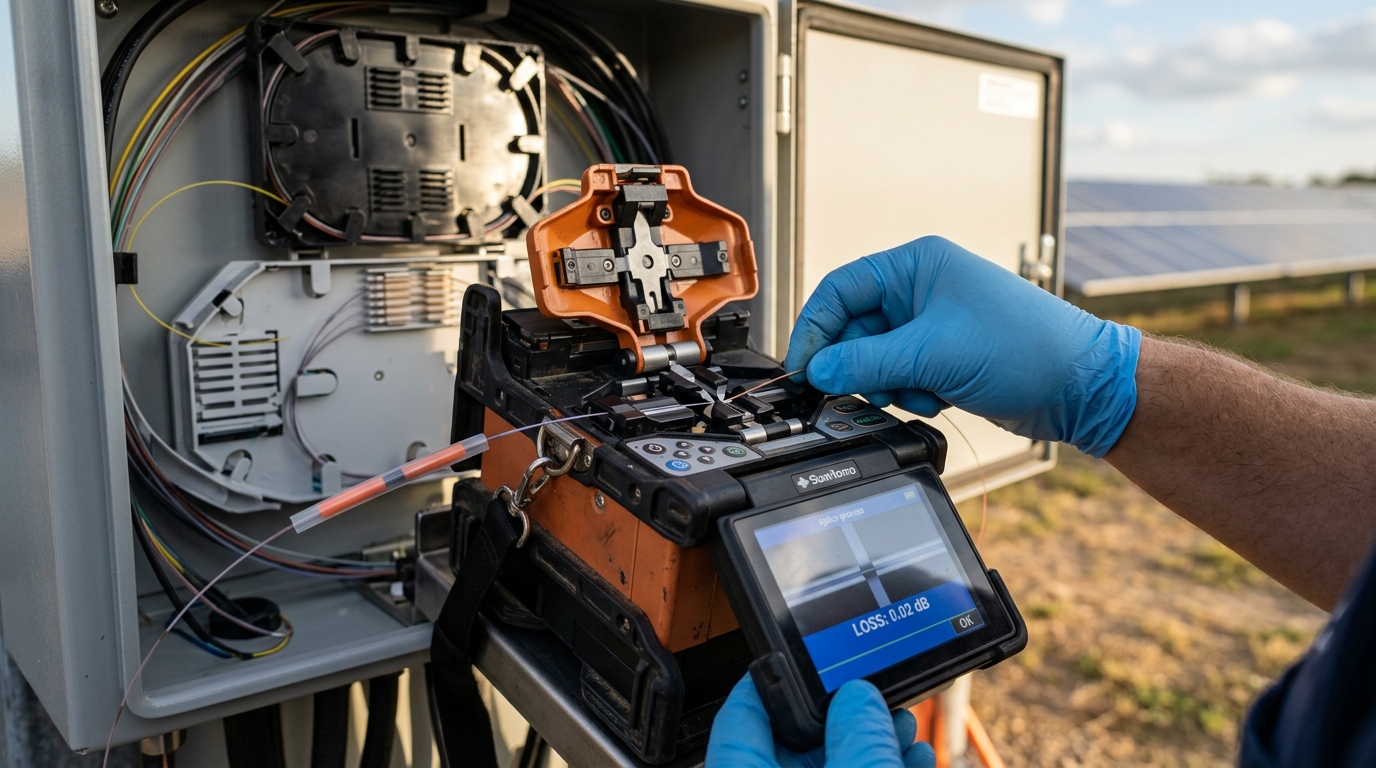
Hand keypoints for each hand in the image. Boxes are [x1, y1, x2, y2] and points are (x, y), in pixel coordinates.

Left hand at [705, 676, 935, 767]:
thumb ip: (858, 742)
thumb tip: (858, 698)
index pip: (741, 715)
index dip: (773, 676)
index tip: (798, 652)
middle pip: (795, 742)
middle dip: (845, 714)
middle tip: (876, 693)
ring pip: (831, 767)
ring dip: (871, 743)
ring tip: (904, 725)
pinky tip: (912, 758)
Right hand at [784, 236, 1140, 457]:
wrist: (1080, 386)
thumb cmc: (1027, 348)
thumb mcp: (934, 353)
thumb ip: (867, 362)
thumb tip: (818, 370)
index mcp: (916, 265)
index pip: (841, 289)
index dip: (815, 328)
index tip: (803, 366)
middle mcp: (920, 290)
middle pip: (854, 328)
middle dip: (858, 365)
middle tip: (861, 391)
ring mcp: (931, 325)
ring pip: (874, 358)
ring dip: (888, 384)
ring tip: (920, 392)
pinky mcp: (941, 357)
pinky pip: (899, 376)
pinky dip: (909, 393)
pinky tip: (938, 397)